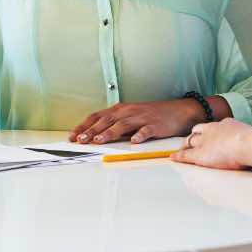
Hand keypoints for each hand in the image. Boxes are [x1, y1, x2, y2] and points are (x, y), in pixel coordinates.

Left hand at [69, 98, 203, 143]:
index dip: (84, 126)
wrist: (178, 111)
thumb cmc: (151, 116)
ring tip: (99, 140)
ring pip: (123, 125)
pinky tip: (134, 141)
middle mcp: (128, 112)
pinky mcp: (155, 125)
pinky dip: (139, 135)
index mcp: (120, 110)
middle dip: (92, 131)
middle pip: (106, 121)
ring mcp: (142, 118)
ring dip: (110, 132)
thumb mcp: (130, 117)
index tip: (72, 136)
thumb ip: (114, 125)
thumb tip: (94, 136)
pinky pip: (146, 130)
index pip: (97, 116)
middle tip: (80, 140)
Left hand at [170, 118, 251, 169]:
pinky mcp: (199, 154)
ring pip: (190, 141)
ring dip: (186, 145)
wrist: (247, 143)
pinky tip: (173, 158)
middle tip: (190, 141)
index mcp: (226, 124)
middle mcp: (212, 129)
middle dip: (194, 136)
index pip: (213, 126)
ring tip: (182, 150)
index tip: (207, 134)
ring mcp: (204, 141)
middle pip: (198, 131)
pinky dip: (179, 156)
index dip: (208, 131)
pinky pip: (185, 155)